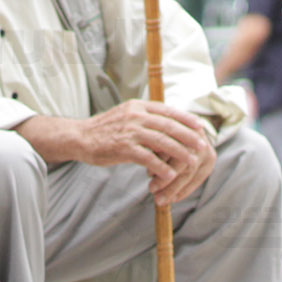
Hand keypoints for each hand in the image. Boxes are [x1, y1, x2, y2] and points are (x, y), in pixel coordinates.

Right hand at [81, 99, 216, 205]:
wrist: (80, 137)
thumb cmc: (105, 130)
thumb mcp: (127, 116)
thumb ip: (146, 119)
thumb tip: (169, 128)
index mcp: (138, 106)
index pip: (168, 110)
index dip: (186, 119)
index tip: (199, 126)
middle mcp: (135, 115)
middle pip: (169, 125)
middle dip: (188, 136)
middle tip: (201, 145)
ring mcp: (130, 131)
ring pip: (162, 141)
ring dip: (179, 152)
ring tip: (191, 162)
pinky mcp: (124, 148)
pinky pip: (148, 158)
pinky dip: (161, 167)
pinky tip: (170, 175)